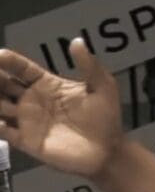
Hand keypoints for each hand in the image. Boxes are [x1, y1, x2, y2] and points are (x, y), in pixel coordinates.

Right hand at [0, 39, 124, 177]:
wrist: (107, 149)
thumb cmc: (105, 117)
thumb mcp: (102, 87)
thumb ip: (88, 66)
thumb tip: (77, 41)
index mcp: (47, 85)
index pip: (22, 69)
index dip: (10, 61)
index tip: (0, 54)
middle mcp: (32, 100)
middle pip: (3, 85)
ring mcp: (27, 120)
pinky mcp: (25, 140)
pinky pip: (4, 132)